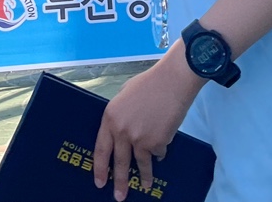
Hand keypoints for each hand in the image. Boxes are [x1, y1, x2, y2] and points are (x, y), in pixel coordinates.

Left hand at [94, 51, 202, 200]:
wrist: (172, 82)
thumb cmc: (149, 84)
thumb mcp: (125, 96)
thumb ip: (120, 115)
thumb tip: (120, 130)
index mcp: (110, 118)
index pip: (101, 149)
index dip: (100, 168)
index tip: (99, 182)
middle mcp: (122, 131)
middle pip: (119, 163)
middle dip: (119, 182)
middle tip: (118, 197)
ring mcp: (139, 139)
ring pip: (140, 164)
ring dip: (143, 177)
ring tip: (144, 186)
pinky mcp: (157, 143)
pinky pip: (158, 153)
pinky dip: (160, 152)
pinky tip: (163, 145)